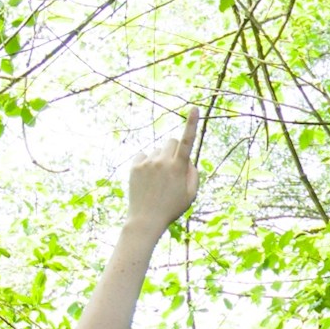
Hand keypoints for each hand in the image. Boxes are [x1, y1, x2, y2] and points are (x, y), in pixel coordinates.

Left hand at [125, 107, 204, 235]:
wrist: (145, 219)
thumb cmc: (171, 208)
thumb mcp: (190, 195)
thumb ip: (194, 174)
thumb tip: (188, 160)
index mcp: (179, 168)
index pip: (187, 142)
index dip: (191, 124)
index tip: (194, 108)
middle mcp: (162, 161)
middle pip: (170, 141)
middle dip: (173, 149)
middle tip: (172, 166)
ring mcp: (148, 162)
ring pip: (157, 150)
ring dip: (159, 159)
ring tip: (157, 180)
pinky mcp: (135, 166)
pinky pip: (143, 155)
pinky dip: (146, 162)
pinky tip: (146, 178)